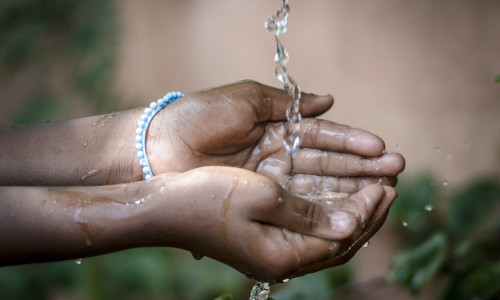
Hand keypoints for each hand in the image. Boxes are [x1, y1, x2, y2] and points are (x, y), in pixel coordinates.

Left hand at [147, 80, 403, 192]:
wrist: (158, 147)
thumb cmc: (200, 116)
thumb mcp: (246, 99)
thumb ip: (288, 102)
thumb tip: (331, 99)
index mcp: (276, 128)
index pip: (322, 137)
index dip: (352, 143)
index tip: (382, 148)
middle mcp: (278, 157)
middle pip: (327, 164)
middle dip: (361, 167)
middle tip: (396, 171)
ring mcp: (270, 181)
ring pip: (317, 186)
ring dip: (351, 189)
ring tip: (384, 190)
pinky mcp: (259, 202)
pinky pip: (296, 205)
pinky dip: (323, 207)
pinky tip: (349, 210)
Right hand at [148, 166, 396, 282]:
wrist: (163, 206)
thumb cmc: (206, 198)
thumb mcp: (261, 197)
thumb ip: (308, 213)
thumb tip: (348, 223)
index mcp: (281, 256)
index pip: (340, 237)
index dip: (367, 210)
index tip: (385, 184)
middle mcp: (280, 259)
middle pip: (338, 241)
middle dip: (367, 212)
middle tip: (389, 184)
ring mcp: (271, 250)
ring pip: (325, 234)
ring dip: (350, 209)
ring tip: (373, 186)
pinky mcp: (263, 237)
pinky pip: (307, 228)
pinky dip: (327, 210)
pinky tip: (337, 193)